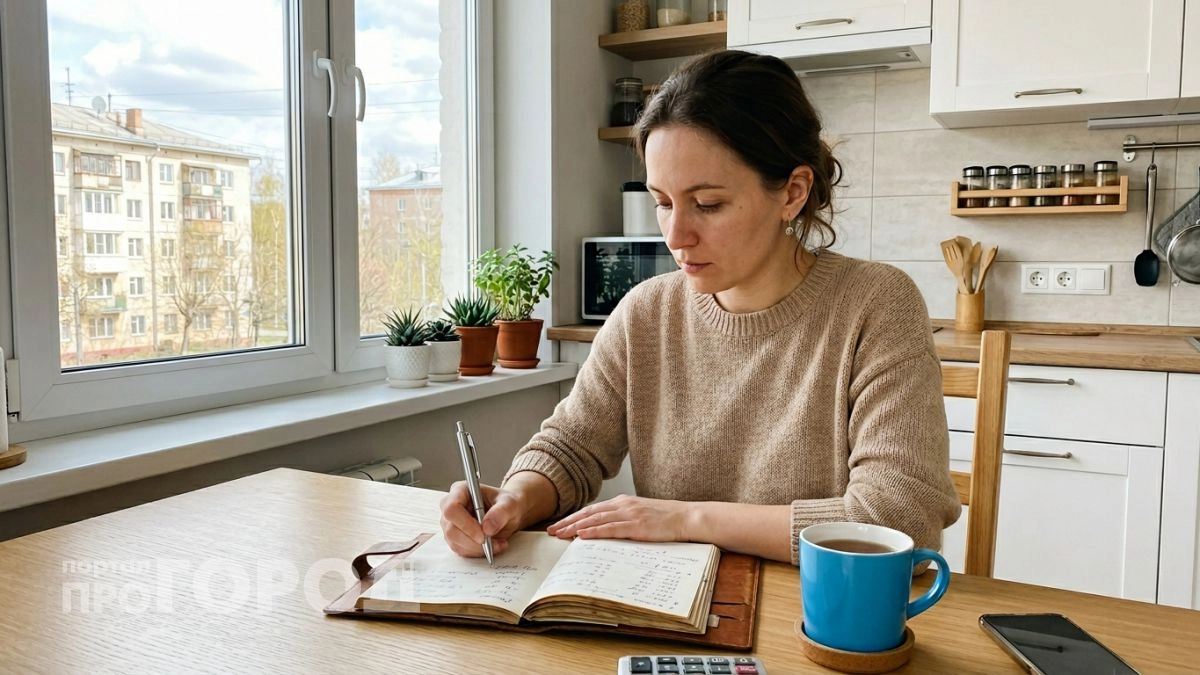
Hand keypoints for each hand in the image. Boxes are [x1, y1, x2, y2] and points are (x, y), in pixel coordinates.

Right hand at [438, 481, 526, 557]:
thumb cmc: (507, 504)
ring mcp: (450, 523)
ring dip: (478, 548)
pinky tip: (491, 546)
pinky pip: (461, 550)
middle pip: (451, 529)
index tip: (483, 535)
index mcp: (460, 490)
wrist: (508, 514)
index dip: (465, 524)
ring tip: (498, 543)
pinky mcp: (455, 538)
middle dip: (473, 541)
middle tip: (493, 542)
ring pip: (455, 543)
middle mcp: (450, 506)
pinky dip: (477, 552)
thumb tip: (487, 528)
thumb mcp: (510, 504)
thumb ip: (500, 512)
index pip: (452, 508)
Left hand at [546, 495, 692, 542]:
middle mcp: (623, 505)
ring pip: (595, 520)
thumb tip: (607, 532)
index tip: (559, 524)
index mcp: (623, 502)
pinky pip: (610, 528)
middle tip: (550, 530)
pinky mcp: (636, 525)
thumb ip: (624, 520)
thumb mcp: (641, 515)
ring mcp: (629, 514)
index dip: (573, 517)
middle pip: (589, 513)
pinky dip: (594, 531)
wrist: (687, 517)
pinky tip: (581, 535)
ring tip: (559, 534)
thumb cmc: (667, 519)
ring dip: (575, 527)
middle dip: (568, 522)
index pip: (592, 510)